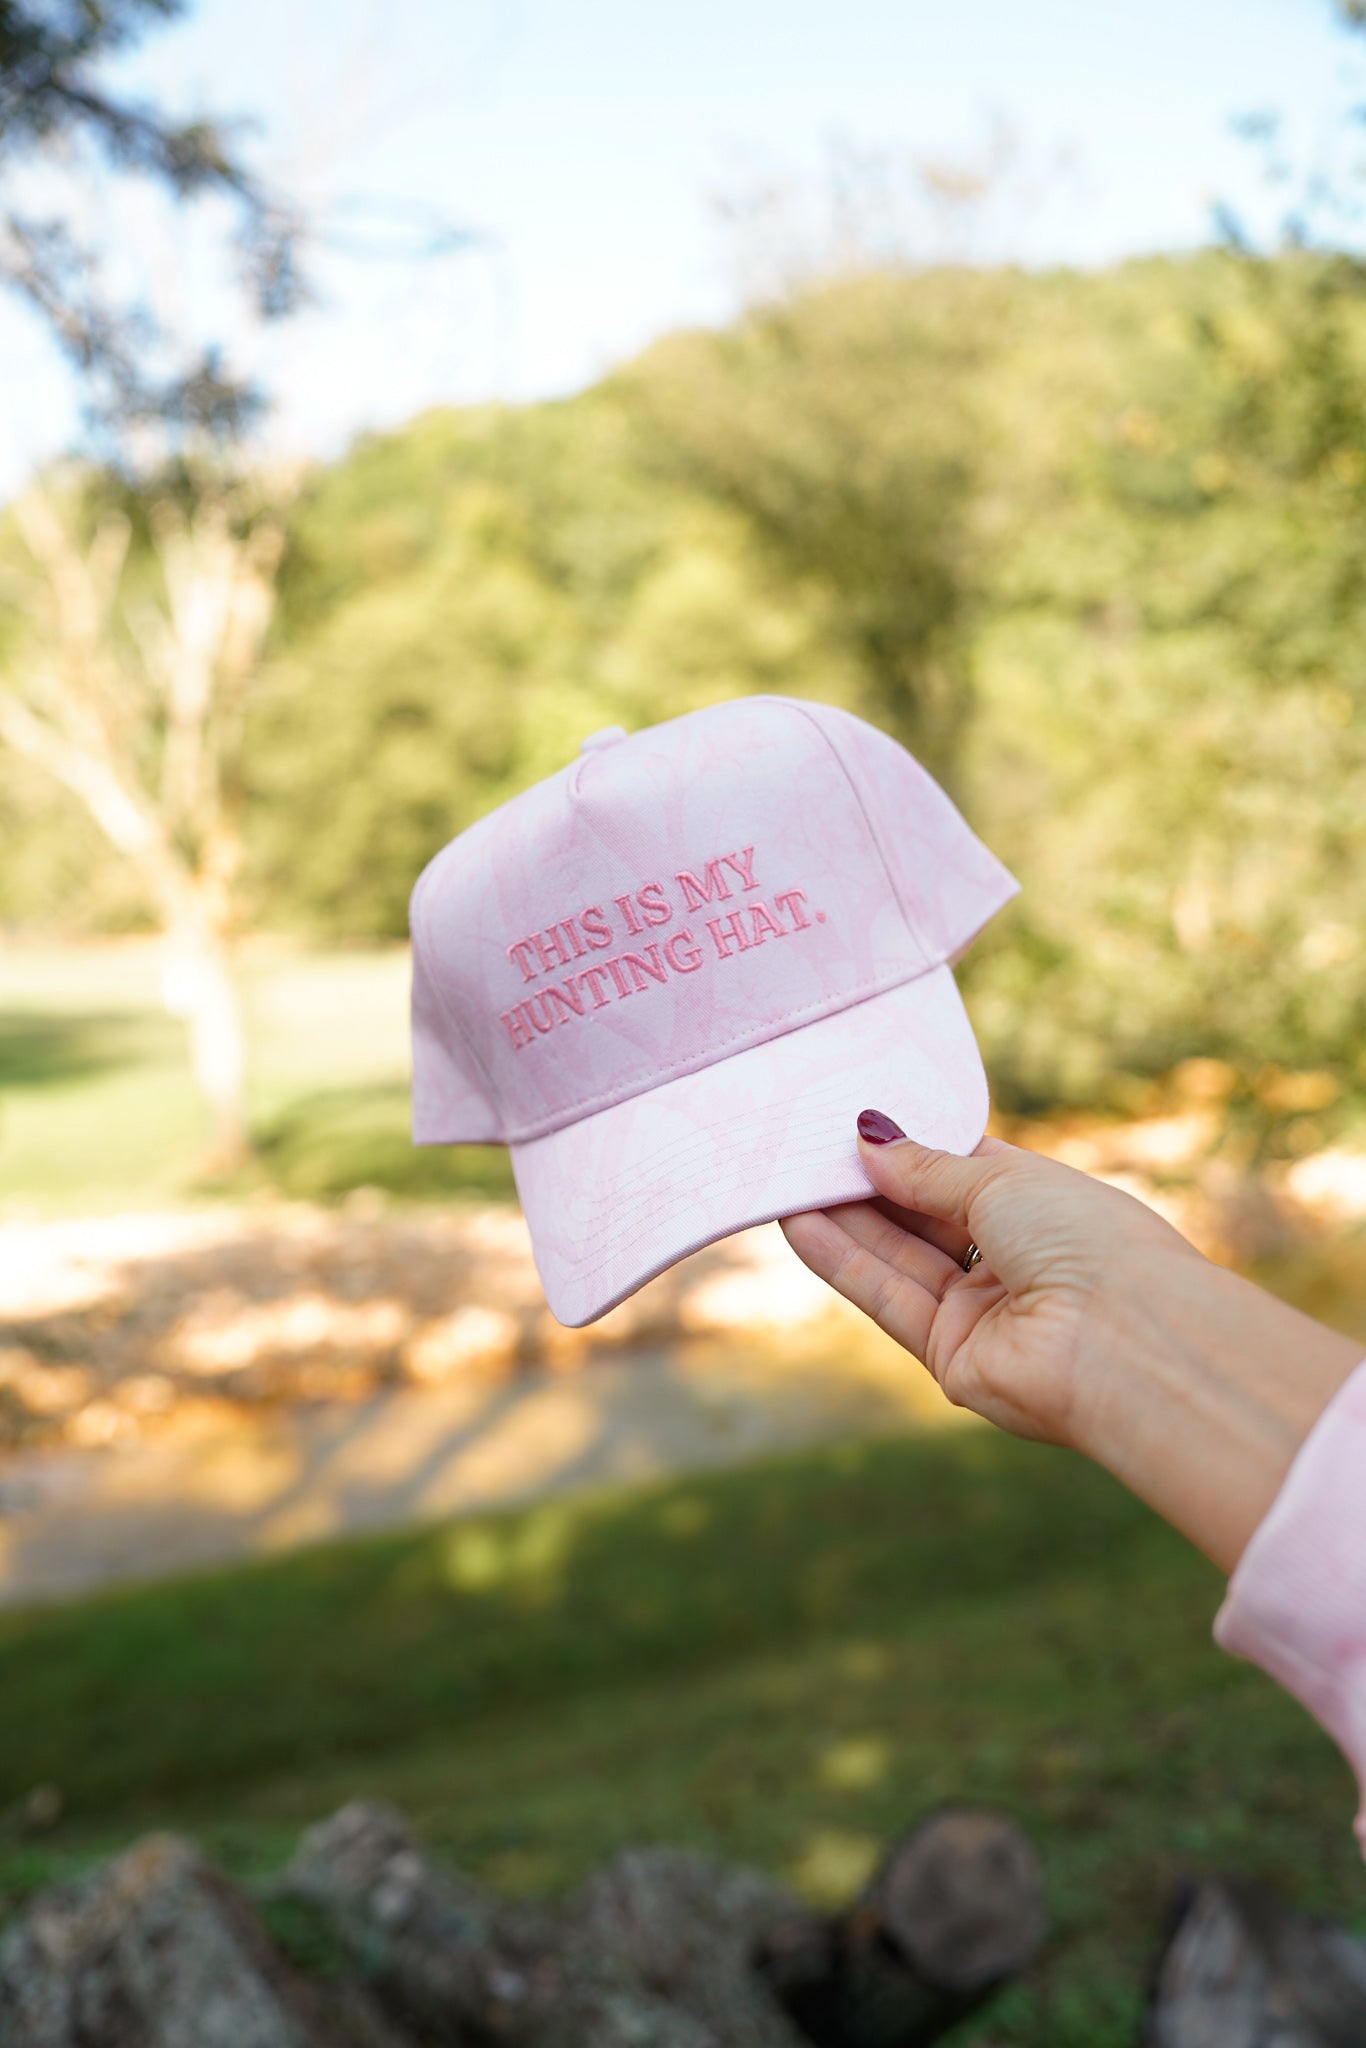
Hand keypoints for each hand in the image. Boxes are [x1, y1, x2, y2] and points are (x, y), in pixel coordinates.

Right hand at [782, 1114, 1361, 1568]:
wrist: (1125, 1343)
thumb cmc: (1084, 1241)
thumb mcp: (1000, 1182)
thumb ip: (925, 1168)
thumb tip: (869, 1136)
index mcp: (1041, 1205)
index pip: (962, 1170)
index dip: (910, 1146)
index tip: (854, 1118)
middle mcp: (1012, 1259)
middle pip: (921, 1216)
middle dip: (866, 1181)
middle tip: (802, 1144)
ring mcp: (981, 1311)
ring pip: (898, 1257)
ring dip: (842, 1219)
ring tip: (783, 1177)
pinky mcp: (951, 1357)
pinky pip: (888, 1298)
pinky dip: (843, 1261)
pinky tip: (798, 1223)